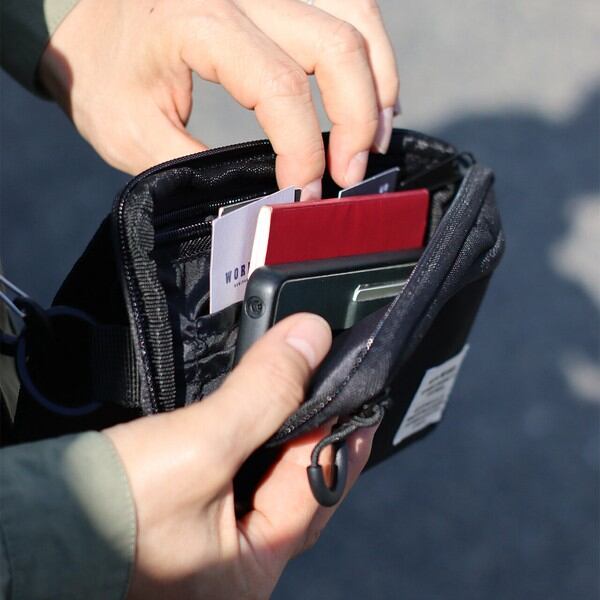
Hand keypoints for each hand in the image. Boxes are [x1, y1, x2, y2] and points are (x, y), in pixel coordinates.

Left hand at [39, 0, 398, 197]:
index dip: (303, 150)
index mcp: (199, 22)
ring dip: (377, 83)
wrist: (87, 19)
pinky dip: (369, 55)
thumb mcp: (132, 135)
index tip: (301, 193)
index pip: (281, 87)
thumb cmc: (102, 73)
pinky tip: (369, 96)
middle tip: (350, 174)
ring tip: (375, 138)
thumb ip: (197, 170)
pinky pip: (346, 7)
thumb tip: (258, 202)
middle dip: (358, 119)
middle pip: (337, 44)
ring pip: (355, 16)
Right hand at [104, 313, 376, 598]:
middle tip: (340, 393)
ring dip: (285, 440)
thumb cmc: (106, 513)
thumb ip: (262, 394)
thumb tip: (309, 340)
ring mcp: (212, 548)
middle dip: (320, 439)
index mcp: (252, 569)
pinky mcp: (188, 523)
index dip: (342, 433)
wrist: (27, 528)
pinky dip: (253, 447)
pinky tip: (256, 423)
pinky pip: (239, 482)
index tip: (360, 391)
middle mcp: (236, 567)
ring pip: (268, 484)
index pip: (319, 488)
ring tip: (304, 399)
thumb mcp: (200, 448)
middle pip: (299, 491)